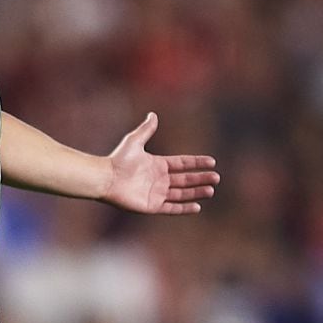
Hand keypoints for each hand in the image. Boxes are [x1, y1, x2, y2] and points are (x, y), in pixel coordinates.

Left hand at [104, 112, 218, 214]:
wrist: (106, 178)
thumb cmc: (118, 160)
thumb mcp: (134, 141)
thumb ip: (146, 130)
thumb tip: (153, 114)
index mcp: (158, 164)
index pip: (182, 164)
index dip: (196, 163)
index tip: (211, 162)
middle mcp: (159, 179)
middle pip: (185, 179)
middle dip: (200, 178)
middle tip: (216, 178)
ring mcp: (156, 193)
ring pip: (181, 194)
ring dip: (196, 192)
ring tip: (211, 190)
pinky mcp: (152, 206)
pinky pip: (172, 208)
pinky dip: (184, 208)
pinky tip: (198, 206)